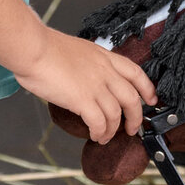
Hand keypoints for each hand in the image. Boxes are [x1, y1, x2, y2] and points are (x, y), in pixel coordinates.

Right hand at [15, 28, 156, 142]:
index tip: (152, 99)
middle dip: (136, 117)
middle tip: (133, 128)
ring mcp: (96, 86)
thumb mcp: (77, 50)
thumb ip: (87, 63)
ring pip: (116, 114)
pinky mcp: (83, 100)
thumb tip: (84, 77)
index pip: (135, 72)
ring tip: (106, 137)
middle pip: (132, 98)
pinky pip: (99, 123)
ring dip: (113, 130)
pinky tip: (95, 136)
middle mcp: (105, 71)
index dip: (147, 88)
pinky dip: (100, 133)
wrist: (32, 48)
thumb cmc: (45, 48)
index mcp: (104, 56)